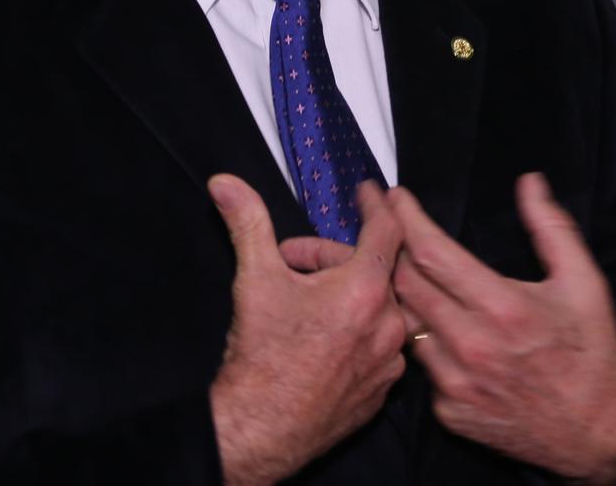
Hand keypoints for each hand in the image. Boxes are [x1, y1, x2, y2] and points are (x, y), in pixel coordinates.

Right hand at [207, 175, 407, 485]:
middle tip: (294, 264)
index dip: (375, 206)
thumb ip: (247, 223)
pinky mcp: (382, 390)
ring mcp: (389, 361)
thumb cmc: (261, 358)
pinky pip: (379, 345)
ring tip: (307, 303)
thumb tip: (227, 184)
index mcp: (364, 291)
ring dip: (349, 296)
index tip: (368, 193)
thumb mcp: (254, 279)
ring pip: (378, 308)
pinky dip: (356, 332)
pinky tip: (322, 339)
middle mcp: (388, 325)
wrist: (260, 430)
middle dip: (334, 259)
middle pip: (373, 270)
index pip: (386, 230)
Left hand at [389, 173, 615, 482]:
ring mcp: (455, 382)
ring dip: (402, 293)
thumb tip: (530, 183)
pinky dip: (425, 339)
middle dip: (388, 244)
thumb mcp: (584, 282)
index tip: (394, 196)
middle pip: (405, 284)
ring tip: (401, 268)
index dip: (406, 218)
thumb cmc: (591, 353)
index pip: (431, 252)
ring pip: (407, 324)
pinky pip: (423, 362)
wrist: (595, 433)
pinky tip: (437, 326)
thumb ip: (552, 228)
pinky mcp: (449, 410)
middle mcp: (471, 345)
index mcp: (503, 307)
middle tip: (383, 221)